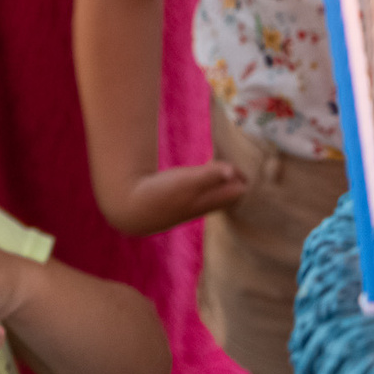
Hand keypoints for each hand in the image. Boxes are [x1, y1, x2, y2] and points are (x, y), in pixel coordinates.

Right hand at [94, 157, 249, 237]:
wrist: (130, 210)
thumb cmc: (158, 194)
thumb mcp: (185, 181)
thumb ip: (210, 175)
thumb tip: (233, 171)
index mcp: (209, 201)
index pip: (239, 191)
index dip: (243, 177)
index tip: (243, 163)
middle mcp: (202, 206)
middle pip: (230, 196)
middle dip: (237, 182)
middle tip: (239, 166)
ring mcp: (189, 207)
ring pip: (215, 197)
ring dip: (222, 184)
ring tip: (224, 169)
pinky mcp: (175, 205)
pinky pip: (200, 196)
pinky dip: (207, 186)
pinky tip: (199, 176)